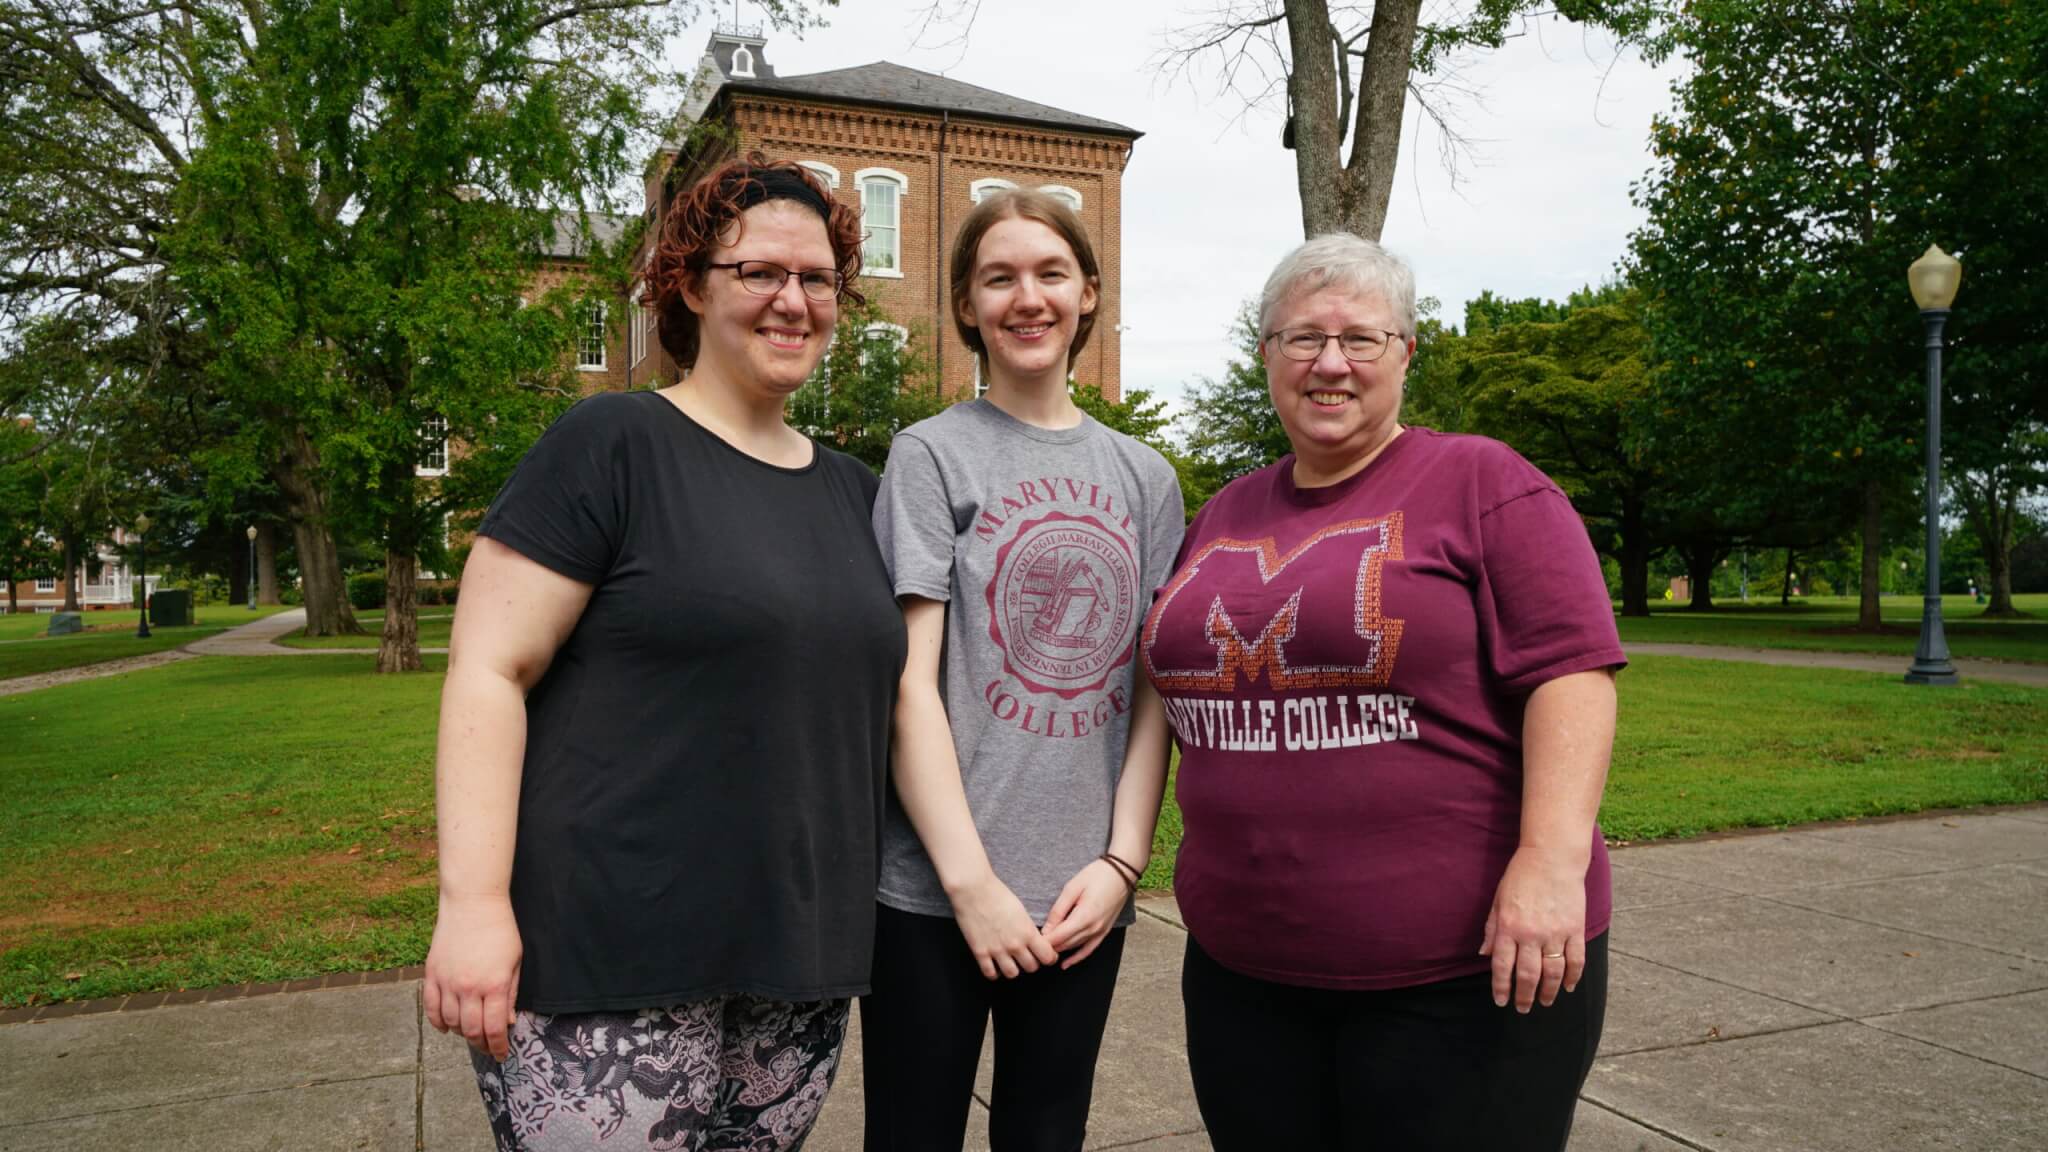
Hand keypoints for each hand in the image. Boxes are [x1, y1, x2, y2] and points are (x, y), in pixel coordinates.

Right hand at [423, 894, 522, 1060]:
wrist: (473, 903)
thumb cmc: (501, 930)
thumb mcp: (515, 962)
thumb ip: (510, 994)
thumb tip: (507, 1023)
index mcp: (494, 985)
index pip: (494, 1029)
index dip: (498, 1047)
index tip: (502, 1055)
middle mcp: (468, 987)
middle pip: (471, 1030)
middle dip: (481, 1044)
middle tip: (488, 1046)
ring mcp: (447, 982)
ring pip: (450, 1022)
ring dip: (461, 1032)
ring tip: (471, 1032)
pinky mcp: (432, 974)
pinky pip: (431, 1008)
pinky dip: (438, 1022)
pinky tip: (447, 1025)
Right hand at [947, 871, 1060, 979]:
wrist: (972, 889)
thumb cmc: (996, 894)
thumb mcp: (1021, 910)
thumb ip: (1028, 928)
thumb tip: (1034, 940)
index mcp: (1027, 932)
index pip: (1047, 957)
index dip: (1049, 957)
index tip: (1046, 955)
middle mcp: (1014, 944)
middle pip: (1031, 968)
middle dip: (1032, 962)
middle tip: (1027, 956)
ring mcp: (996, 950)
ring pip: (1012, 974)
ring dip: (1014, 969)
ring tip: (1010, 961)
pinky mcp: (980, 952)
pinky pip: (990, 973)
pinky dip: (994, 972)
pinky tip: (995, 964)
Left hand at [1042, 859, 1130, 968]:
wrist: (1122, 873)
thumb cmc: (1097, 875)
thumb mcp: (1072, 888)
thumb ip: (1058, 911)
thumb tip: (1046, 930)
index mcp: (1084, 917)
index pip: (1058, 937)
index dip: (1043, 941)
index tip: (1029, 939)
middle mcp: (1093, 928)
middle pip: (1065, 944)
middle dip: (1048, 945)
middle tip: (1032, 943)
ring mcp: (1100, 932)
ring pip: (1074, 947)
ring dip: (1059, 949)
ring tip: (1043, 950)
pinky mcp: (1104, 932)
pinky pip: (1089, 950)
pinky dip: (1076, 958)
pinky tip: (1066, 964)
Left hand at [1479, 845, 1587, 1013]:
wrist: (1552, 858)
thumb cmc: (1521, 877)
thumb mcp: (1498, 901)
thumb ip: (1492, 929)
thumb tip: (1485, 955)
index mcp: (1509, 927)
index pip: (1502, 966)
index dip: (1501, 987)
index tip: (1501, 1001)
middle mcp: (1531, 933)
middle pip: (1528, 975)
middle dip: (1524, 996)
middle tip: (1523, 1008)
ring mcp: (1555, 933)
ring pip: (1553, 972)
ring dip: (1549, 992)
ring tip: (1545, 1002)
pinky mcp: (1575, 929)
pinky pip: (1576, 960)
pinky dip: (1573, 976)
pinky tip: (1568, 986)